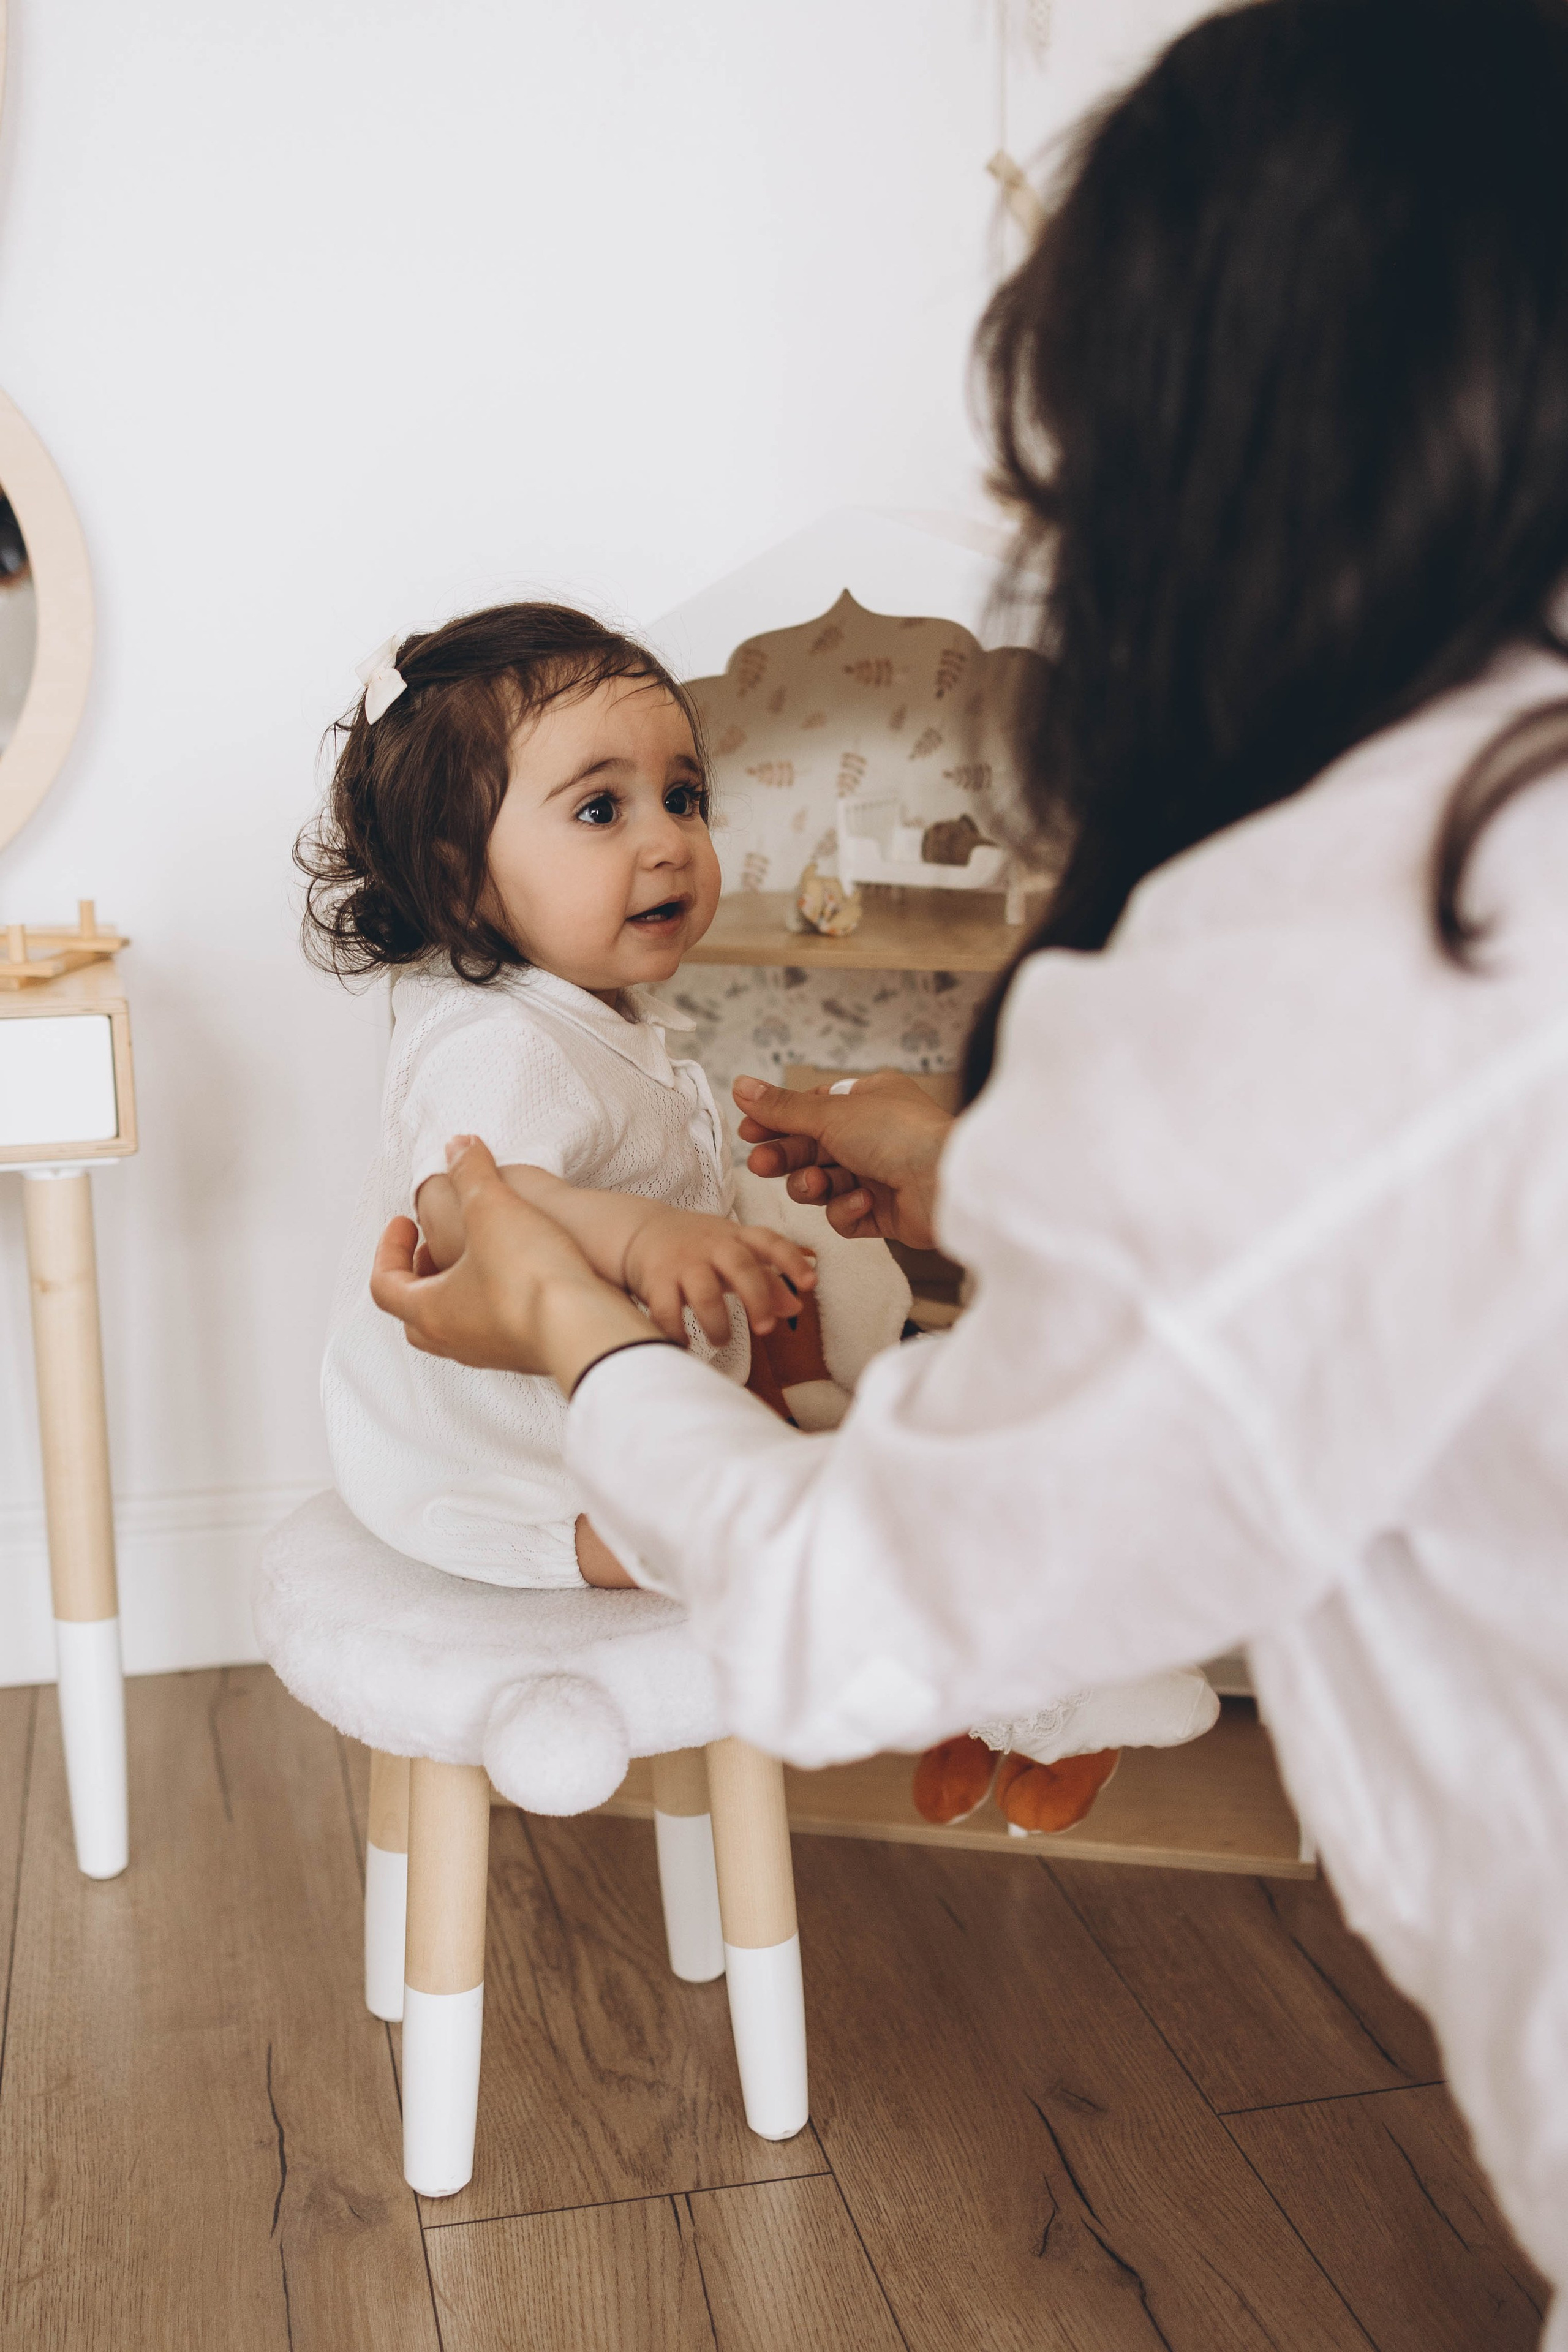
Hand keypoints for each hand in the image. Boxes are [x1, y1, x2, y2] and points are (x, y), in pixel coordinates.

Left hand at [370, 1136, 649, 1386]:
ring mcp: (492, 1352)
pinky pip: (496, 1329)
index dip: (389, 1247)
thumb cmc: (529, 1279)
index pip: (385, 1283)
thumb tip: (458, 1147)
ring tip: (479, 1254)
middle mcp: (455, 1341)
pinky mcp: (528, 1352)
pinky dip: (493, 1301)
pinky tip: (519, 1274)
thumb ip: (470, 1172)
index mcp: (429, 1311)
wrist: (587, 1327)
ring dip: (457, 1288)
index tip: (405, 1223)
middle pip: (416, 1313)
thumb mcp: (491, 1207)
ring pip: (456, 1324)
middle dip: (420, 1274)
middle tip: (431, 1245)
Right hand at [621, 1205, 817, 1347]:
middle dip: (757, 1298)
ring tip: (721, 1341)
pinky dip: (676, 1332)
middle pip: (740, 1266)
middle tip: (764, 1330)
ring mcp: (682, 1261)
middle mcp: (711, 1246)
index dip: (792, 1260)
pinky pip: (666, 1309)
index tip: (810, 1283)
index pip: (770, 1241)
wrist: (640, 1231)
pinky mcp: (655, 1279)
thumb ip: (767, 1279)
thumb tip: (797, 1307)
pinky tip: (684, 1344)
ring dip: (718, 1323)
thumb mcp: (734, 1255)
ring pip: (704, 1292)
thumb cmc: (699, 1248)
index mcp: (736, 1237)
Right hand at [733, 1070, 952, 1249]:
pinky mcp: (884, 1213)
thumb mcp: (830, 1112)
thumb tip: (741, 1086)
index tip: (749, 1131)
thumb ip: (782, 1107)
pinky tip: (863, 1200)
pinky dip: (848, 1209)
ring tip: (817, 1184)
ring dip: (815, 1185)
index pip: (812, 1109)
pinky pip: (847, 1214)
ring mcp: (879, 1175)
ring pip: (824, 1184)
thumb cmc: (898, 1134)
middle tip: (761, 1165)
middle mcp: (874, 1135)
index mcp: (868, 1100)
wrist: (946, 1183)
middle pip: (812, 1148)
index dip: (779, 1121)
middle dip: (786, 1157)